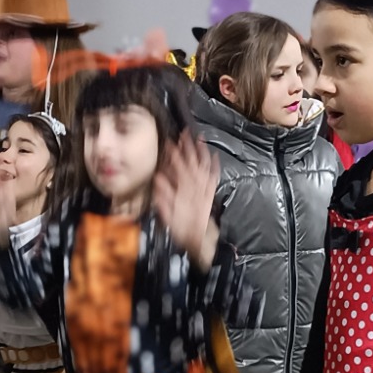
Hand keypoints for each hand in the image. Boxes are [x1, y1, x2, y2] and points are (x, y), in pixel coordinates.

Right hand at [153, 130, 219, 268]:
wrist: (199, 241)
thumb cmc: (182, 230)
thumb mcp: (168, 216)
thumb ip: (163, 198)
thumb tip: (158, 179)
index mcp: (185, 191)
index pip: (178, 168)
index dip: (174, 154)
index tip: (169, 142)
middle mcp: (197, 187)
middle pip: (192, 163)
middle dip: (188, 147)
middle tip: (184, 132)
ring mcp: (205, 189)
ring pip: (204, 167)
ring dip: (202, 152)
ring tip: (200, 138)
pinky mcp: (211, 193)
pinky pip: (214, 177)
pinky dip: (215, 166)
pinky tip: (214, 156)